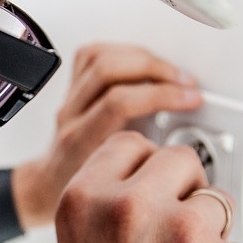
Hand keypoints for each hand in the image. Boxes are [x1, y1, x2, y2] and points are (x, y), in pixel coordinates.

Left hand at [12, 43, 201, 228]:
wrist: (50, 186)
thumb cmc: (83, 191)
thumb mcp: (121, 189)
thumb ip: (149, 168)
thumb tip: (191, 153)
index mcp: (81, 141)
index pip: (119, 102)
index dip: (161, 95)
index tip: (191, 100)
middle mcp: (71, 115)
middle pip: (108, 70)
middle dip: (156, 70)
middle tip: (186, 84)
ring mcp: (69, 99)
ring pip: (100, 57)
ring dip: (143, 58)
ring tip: (171, 72)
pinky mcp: (71, 87)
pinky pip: (92, 54)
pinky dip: (123, 51)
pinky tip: (143, 62)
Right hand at [49, 132, 242, 242]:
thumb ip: (112, 216)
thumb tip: (161, 192)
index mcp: (85, 202)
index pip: (132, 144)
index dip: (147, 171)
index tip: (152, 189)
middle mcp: (134, 209)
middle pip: (182, 162)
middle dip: (184, 195)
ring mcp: (190, 236)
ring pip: (221, 205)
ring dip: (213, 239)